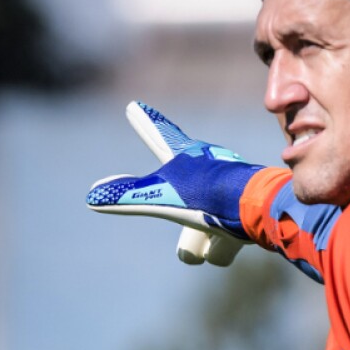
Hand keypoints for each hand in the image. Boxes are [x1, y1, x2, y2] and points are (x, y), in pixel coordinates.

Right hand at [86, 101, 263, 265]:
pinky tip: (230, 241)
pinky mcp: (250, 205)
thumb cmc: (206, 197)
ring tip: (212, 233)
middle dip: (183, 205)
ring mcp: (231, 183)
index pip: (159, 136)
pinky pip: (228, 235)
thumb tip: (92, 196)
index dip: (147, 123)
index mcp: (186, 158)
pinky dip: (224, 243)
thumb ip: (126, 197)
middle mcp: (210, 165)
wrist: (257, 208)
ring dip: (205, 234)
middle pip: (184, 189)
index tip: (135, 106)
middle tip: (194, 212)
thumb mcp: (160, 199)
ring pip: (206, 217)